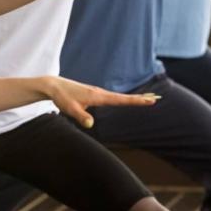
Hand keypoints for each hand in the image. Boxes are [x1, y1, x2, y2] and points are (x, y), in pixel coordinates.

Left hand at [44, 76, 158, 128]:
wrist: (54, 86)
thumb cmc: (62, 97)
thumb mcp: (70, 109)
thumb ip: (81, 116)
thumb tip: (91, 124)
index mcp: (98, 96)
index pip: (120, 100)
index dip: (135, 101)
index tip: (150, 100)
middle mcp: (100, 93)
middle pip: (124, 97)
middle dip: (140, 98)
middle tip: (156, 98)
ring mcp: (98, 94)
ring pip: (119, 97)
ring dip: (133, 98)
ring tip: (148, 99)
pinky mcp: (94, 95)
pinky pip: (112, 98)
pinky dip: (123, 98)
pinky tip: (127, 100)